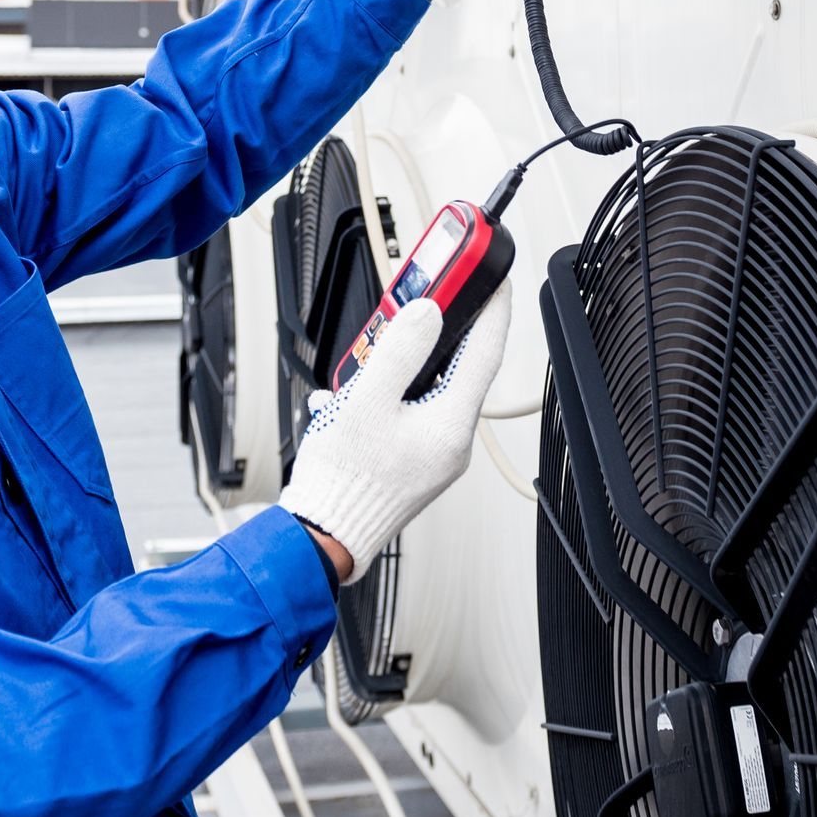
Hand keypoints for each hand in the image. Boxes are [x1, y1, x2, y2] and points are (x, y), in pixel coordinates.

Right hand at [279, 285, 512, 581]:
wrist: (322, 534)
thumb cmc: (342, 480)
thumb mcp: (366, 402)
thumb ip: (399, 352)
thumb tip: (427, 314)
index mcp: (450, 426)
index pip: (485, 354)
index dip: (492, 311)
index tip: (495, 282)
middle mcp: (451, 443)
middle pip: (457, 369)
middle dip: (437, 334)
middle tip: (424, 302)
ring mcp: (434, 455)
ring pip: (430, 390)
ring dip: (403, 365)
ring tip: (371, 355)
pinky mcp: (414, 461)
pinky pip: (410, 411)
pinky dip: (388, 394)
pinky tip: (354, 394)